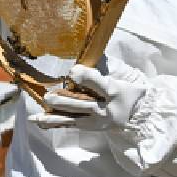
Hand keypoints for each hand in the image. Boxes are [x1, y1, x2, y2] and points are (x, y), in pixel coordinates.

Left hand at [30, 58, 150, 131]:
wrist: (139, 114)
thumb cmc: (129, 90)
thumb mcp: (123, 76)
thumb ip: (104, 64)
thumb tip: (88, 49)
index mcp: (115, 91)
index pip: (98, 84)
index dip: (85, 77)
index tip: (72, 71)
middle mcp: (106, 109)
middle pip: (83, 105)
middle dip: (64, 101)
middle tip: (48, 97)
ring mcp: (97, 121)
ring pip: (74, 118)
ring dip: (55, 116)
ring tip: (37, 115)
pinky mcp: (91, 127)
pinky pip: (70, 125)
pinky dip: (54, 123)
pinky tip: (39, 121)